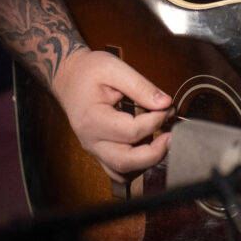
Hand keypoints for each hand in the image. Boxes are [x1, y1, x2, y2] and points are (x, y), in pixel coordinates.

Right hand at [49, 48, 173, 181]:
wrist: (69, 77)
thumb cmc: (89, 71)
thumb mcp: (115, 68)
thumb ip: (141, 86)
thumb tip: (165, 103)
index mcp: (93, 119)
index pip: (131, 132)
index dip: (156, 121)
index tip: (167, 107)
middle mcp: (91, 140)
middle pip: (126, 162)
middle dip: (155, 152)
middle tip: (171, 135)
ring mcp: (94, 149)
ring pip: (123, 172)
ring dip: (146, 161)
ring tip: (160, 138)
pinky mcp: (99, 151)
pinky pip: (119, 170)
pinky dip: (137, 164)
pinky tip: (147, 144)